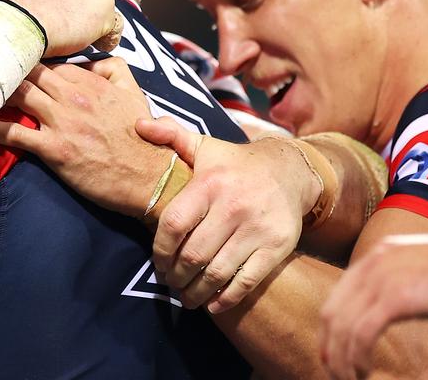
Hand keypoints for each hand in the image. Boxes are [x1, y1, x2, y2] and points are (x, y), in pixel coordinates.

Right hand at [0, 0, 117, 57]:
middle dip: (82, 3)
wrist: (11, 20)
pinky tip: (98, 46)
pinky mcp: (102, 6)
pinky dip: (107, 36)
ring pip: (100, 6)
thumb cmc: (2, 10)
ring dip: (92, 19)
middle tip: (69, 24)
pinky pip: (113, 25)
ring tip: (80, 39)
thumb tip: (28, 1)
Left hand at [0, 57, 174, 216]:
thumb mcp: (134, 92)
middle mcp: (72, 96)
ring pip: (17, 95)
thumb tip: (89, 59)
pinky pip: (15, 133)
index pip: (48, 60)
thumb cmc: (143, 137)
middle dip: (3, 64)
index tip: (9, 57)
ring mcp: (61, 121)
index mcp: (90, 81)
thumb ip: (113, 68)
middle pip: (27, 72)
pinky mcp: (54, 149)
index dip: (28, 60)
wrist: (150, 177)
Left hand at [137, 118, 318, 312]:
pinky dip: (226, 299)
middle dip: (176, 276)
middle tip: (170, 282)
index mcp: (210, 183)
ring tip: (186, 296)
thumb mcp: (204, 145)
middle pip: (194, 254)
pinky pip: (247, 281)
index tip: (157, 262)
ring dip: (196, 292)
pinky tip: (212, 304)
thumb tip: (137, 124)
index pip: (173, 224)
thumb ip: (170, 135)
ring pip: (217, 272)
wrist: (290, 170)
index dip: (160, 250)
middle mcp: (234, 206)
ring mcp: (258, 228)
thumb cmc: (235, 163)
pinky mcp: (277, 247)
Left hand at [319, 233, 427, 379]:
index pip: (337, 298)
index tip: (332, 354)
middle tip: (337, 373)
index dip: (330, 330)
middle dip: (330, 349)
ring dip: (343, 360)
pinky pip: (361, 335)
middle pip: (332, 315)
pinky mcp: (395, 299)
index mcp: (375, 256)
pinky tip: (365, 372)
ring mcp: (380, 280)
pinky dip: (357, 358)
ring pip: (344, 329)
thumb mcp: (419, 268)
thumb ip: (397, 281)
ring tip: (352, 379)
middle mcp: (371, 265)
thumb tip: (385, 308)